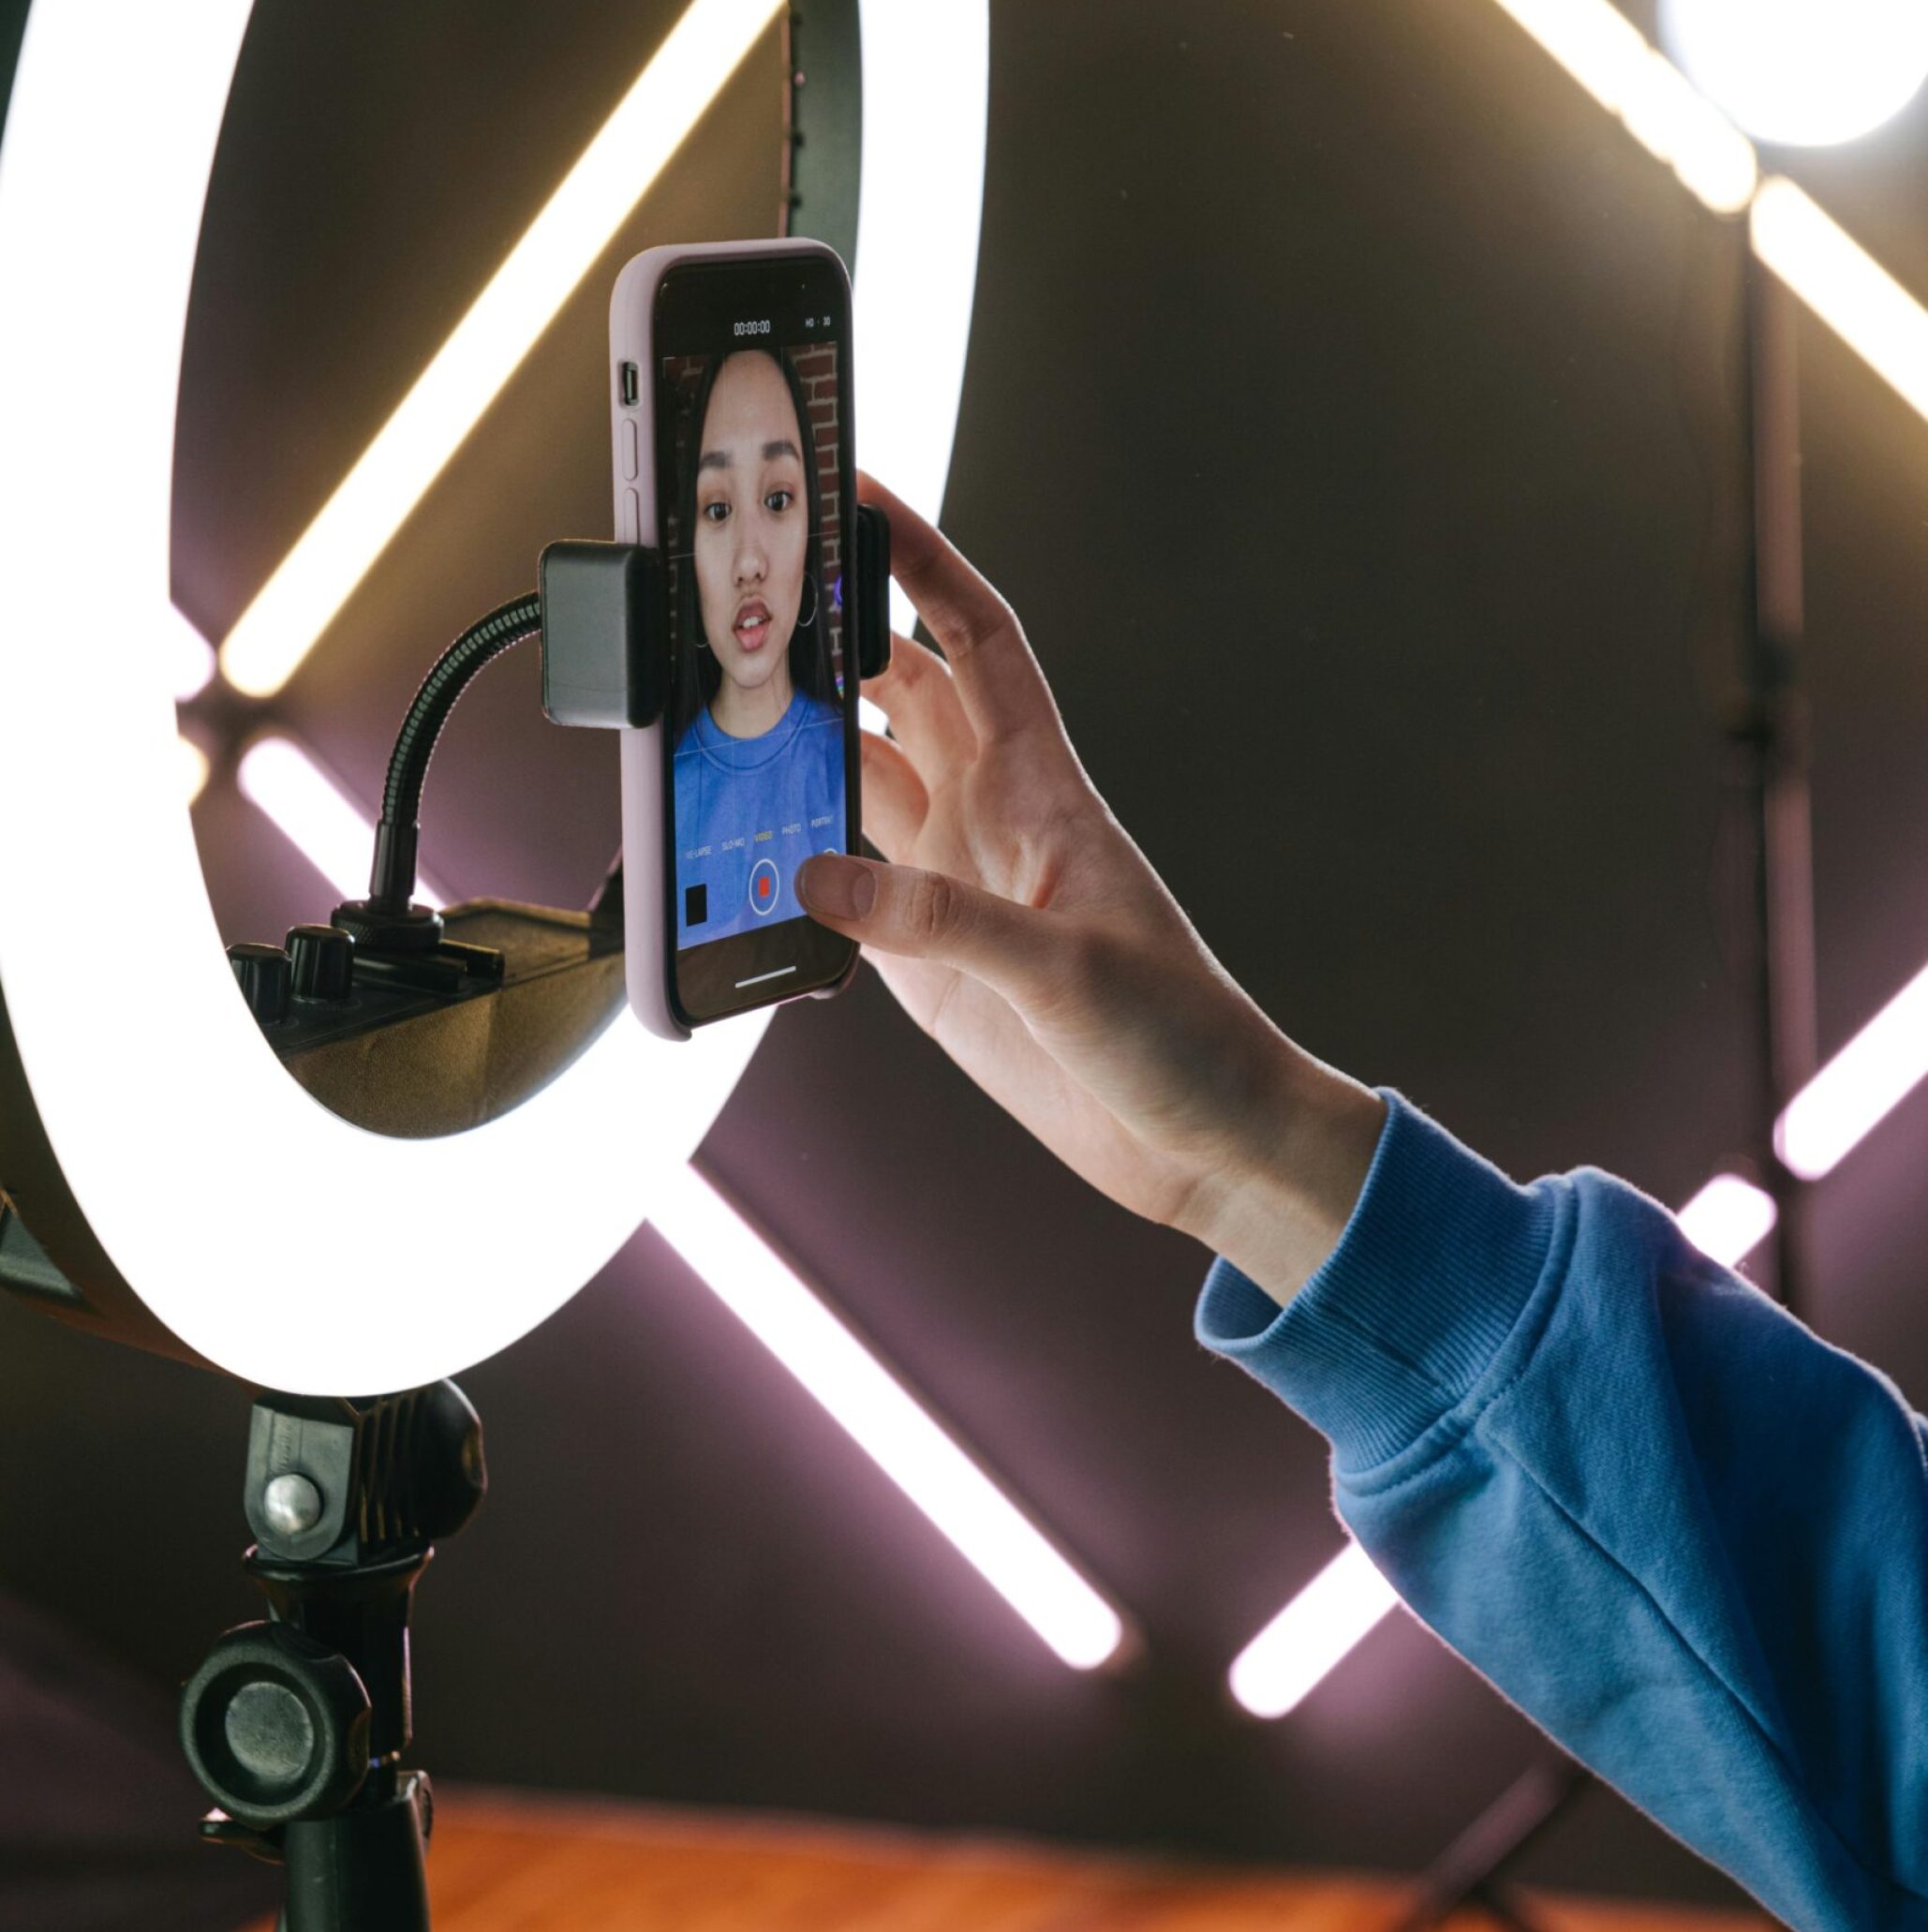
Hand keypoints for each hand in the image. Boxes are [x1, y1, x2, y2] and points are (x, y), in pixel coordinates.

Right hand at [797, 478, 1384, 1303]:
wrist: (1202, 1137)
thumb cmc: (1181, 1031)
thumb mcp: (1066, 970)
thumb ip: (940, 923)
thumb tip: (820, 878)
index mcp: (1042, 789)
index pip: (978, 641)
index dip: (926, 564)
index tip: (865, 498)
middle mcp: (989, 823)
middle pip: (899, 698)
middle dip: (835, 645)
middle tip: (751, 607)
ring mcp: (953, 889)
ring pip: (861, 788)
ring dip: (805, 753)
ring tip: (727, 716)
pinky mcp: (928, 965)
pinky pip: (846, 895)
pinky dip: (799, 870)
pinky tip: (753, 855)